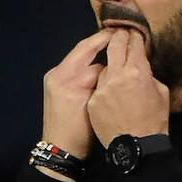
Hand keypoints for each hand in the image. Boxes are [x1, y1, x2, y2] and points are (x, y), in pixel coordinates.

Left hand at [41, 29, 112, 157]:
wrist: (59, 150)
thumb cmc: (81, 133)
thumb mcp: (95, 106)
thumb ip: (103, 83)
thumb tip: (113, 68)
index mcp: (69, 79)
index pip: (94, 56)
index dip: (111, 45)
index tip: (127, 36)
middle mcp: (58, 73)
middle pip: (84, 49)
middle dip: (102, 40)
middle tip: (120, 31)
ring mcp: (54, 78)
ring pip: (79, 57)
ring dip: (95, 51)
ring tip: (114, 43)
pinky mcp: (54, 83)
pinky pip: (74, 67)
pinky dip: (88, 62)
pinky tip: (102, 61)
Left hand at [86, 29, 168, 146]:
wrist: (136, 149)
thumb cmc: (154, 121)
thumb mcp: (161, 93)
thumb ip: (148, 75)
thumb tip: (140, 66)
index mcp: (137, 71)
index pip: (133, 44)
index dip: (134, 36)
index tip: (133, 32)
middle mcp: (116, 75)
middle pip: (114, 46)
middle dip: (118, 37)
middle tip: (120, 34)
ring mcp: (101, 88)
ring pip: (103, 67)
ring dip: (110, 65)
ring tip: (116, 68)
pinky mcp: (92, 101)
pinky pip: (97, 86)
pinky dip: (103, 85)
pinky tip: (109, 91)